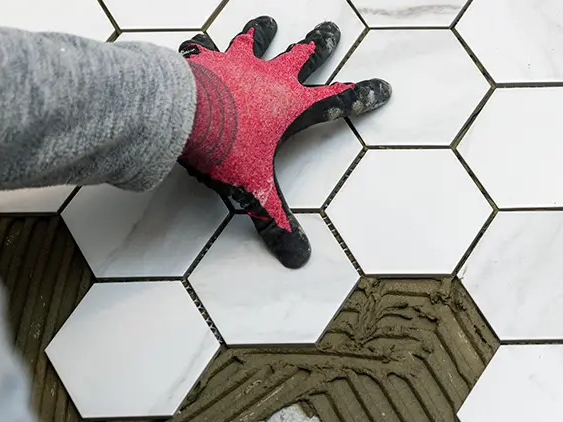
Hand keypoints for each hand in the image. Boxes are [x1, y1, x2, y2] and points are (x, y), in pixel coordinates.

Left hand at [176, 17, 389, 268]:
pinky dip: (201, 46)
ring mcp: (236, 63)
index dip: (362, 95)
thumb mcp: (255, 190)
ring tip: (268, 22)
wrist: (179, 116)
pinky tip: (196, 41)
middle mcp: (270, 78)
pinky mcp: (203, 59)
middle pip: (304, 55)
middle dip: (320, 44)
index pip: (338, 101)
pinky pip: (203, 48)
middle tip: (332, 30)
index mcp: (292, 108)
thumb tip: (298, 257)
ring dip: (263, 32)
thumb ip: (276, 222)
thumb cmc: (223, 148)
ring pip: (256, 41)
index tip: (383, 87)